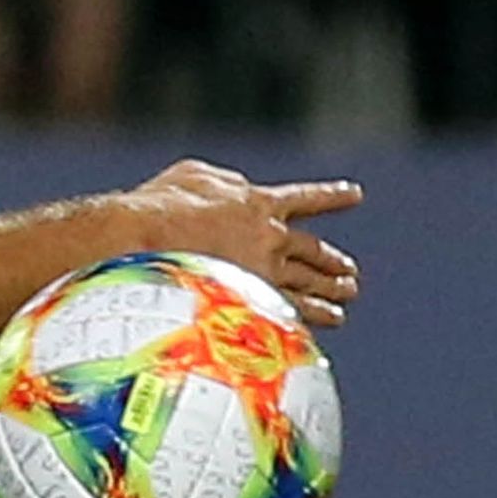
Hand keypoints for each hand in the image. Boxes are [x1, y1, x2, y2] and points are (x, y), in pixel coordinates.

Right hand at [119, 157, 362, 327]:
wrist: (142, 240)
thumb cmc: (161, 204)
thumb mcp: (195, 174)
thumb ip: (226, 181)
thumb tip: (241, 188)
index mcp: (258, 203)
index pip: (305, 199)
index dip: (330, 195)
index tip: (354, 194)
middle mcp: (269, 238)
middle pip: (311, 250)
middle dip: (331, 260)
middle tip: (349, 269)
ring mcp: (263, 272)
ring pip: (307, 284)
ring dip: (329, 291)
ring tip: (345, 296)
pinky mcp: (251, 300)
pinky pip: (290, 312)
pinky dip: (309, 318)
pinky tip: (323, 323)